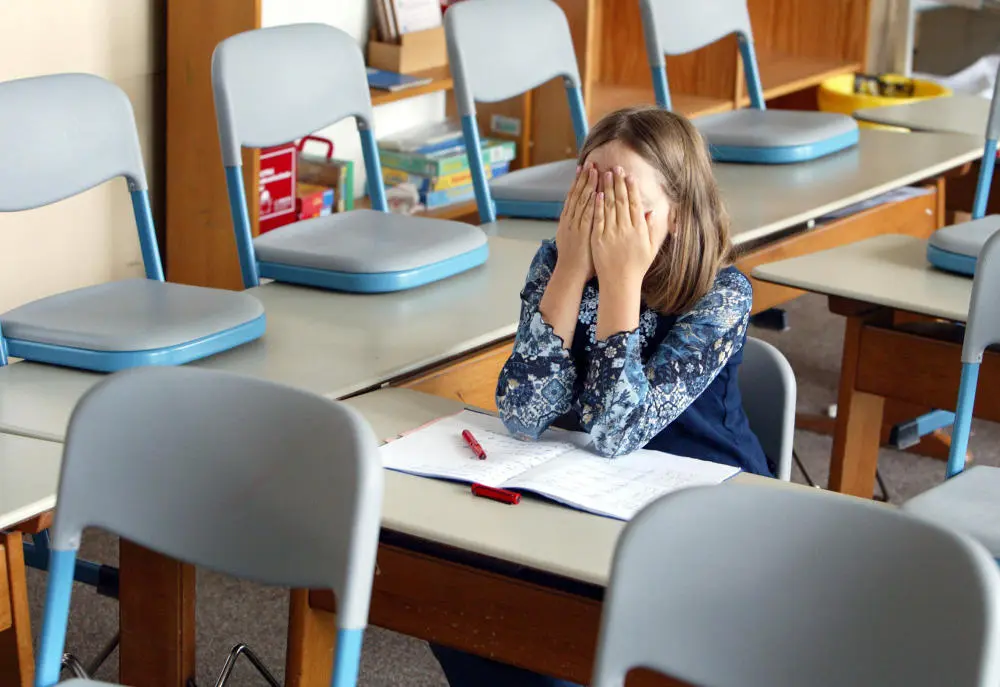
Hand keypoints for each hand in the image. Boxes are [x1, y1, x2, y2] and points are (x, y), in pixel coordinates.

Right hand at [554, 162, 598, 281]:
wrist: (570, 274)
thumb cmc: (578, 260)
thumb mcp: (574, 239)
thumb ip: (579, 225)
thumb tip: (585, 215)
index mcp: (568, 221)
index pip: (573, 197)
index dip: (579, 182)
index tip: (585, 169)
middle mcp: (570, 220)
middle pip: (577, 195)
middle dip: (584, 178)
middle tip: (590, 163)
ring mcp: (575, 226)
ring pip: (582, 202)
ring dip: (588, 185)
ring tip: (594, 170)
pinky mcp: (582, 233)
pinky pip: (587, 215)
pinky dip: (592, 203)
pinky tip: (597, 192)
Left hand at [592, 167, 656, 286]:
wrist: (620, 283)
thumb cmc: (636, 267)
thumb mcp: (650, 248)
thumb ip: (652, 229)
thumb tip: (653, 212)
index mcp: (639, 230)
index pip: (634, 204)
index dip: (631, 188)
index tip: (629, 175)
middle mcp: (625, 229)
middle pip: (621, 201)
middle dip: (618, 182)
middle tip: (616, 167)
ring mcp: (611, 233)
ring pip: (608, 206)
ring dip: (606, 189)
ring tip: (604, 174)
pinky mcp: (598, 239)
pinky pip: (598, 219)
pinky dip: (597, 205)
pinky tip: (596, 193)